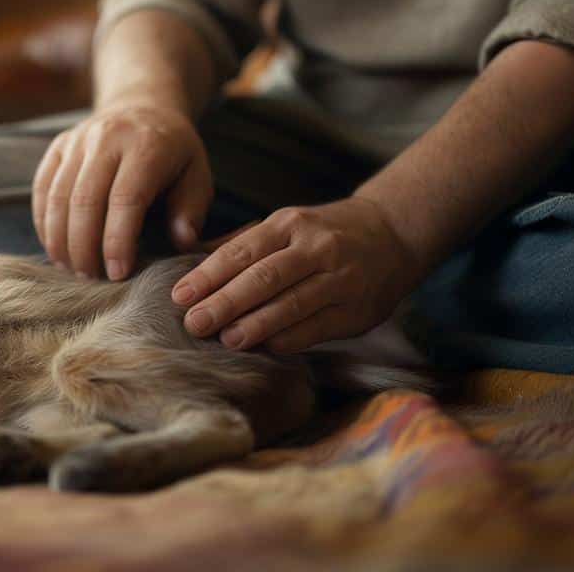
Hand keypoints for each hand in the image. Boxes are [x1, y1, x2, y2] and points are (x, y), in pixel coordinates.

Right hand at [33, 104, 212, 279]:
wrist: (143, 106)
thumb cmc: (174, 153)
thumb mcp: (197, 174)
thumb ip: (191, 210)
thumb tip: (181, 242)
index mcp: (146, 146)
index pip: (125, 199)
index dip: (117, 240)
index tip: (118, 274)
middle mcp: (107, 138)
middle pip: (84, 200)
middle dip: (84, 247)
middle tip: (92, 279)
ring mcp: (77, 140)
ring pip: (58, 197)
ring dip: (61, 240)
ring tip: (73, 269)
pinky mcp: (57, 147)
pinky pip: (42, 188)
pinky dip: (44, 223)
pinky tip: (56, 249)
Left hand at [171, 197, 425, 352]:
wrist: (393, 233)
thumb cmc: (322, 234)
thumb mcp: (285, 225)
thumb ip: (241, 244)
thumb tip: (187, 258)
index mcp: (289, 224)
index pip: (242, 252)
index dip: (209, 275)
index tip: (180, 296)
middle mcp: (316, 249)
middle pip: (264, 278)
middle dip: (225, 303)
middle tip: (194, 323)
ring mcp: (340, 279)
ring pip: (291, 305)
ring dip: (255, 325)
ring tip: (225, 339)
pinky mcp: (357, 310)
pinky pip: (316, 329)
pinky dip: (287, 339)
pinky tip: (264, 348)